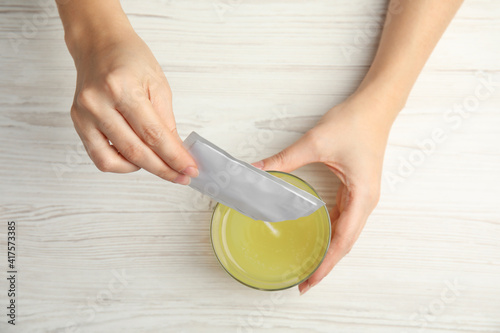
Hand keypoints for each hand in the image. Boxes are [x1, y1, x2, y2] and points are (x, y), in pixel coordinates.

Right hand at [68, 26, 197, 183]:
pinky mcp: (78, 123)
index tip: (189, 169)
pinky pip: (99, 157)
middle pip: (135, 151)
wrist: (99, 44)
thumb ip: (166, 122)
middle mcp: (98, 102)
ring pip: (116, 160)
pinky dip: (121, 164)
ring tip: (160, 163)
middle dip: (163, 168)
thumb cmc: (129, 59)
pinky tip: (136, 159)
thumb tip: (176, 153)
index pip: (153, 134)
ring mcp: (84, 115)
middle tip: (181, 176)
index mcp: (122, 88)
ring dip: (143, 169)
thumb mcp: (158, 85)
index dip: (174, 157)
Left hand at [253, 93, 397, 293]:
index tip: (310, 281)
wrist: (375, 106)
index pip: (343, 241)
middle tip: (304, 281)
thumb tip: (258, 171)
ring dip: (329, 250)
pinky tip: (318, 236)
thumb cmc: (355, 123)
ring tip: (309, 265)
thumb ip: (285, 160)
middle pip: (346, 243)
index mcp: (362, 197)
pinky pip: (344, 218)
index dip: (326, 264)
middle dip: (326, 263)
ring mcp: (363, 196)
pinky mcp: (357, 189)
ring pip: (345, 232)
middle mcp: (366, 202)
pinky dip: (331, 232)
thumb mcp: (316, 143)